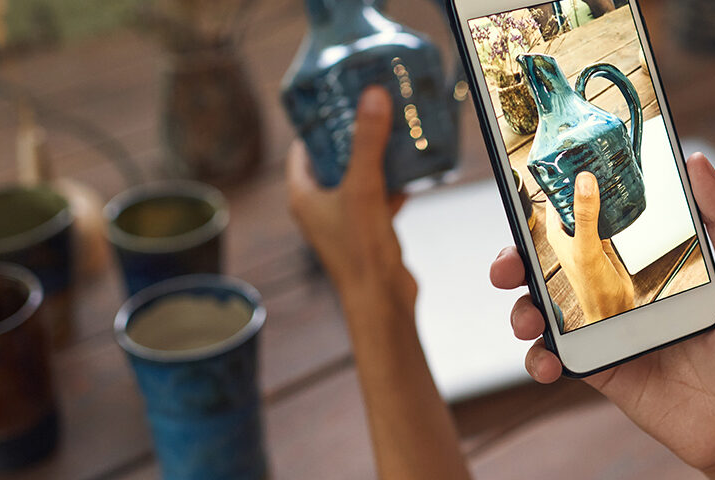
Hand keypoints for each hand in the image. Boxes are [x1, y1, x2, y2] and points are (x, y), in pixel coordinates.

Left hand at [287, 87, 415, 321]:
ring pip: (358, 179)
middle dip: (354, 137)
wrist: (383, 300)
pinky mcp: (366, 233)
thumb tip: (372, 94)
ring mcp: (343, 222)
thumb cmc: (362, 249)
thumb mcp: (364, 187)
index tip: (340, 100)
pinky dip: (392, 186)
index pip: (303, 148)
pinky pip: (377, 199)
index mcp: (303, 195)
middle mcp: (317, 207)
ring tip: (395, 135)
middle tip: (374, 111)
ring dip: (376, 159)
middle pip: (334, 161)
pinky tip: (412, 174)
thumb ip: (368, 141)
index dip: (319, 124)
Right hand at [490, 154, 714, 478]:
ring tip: (527, 318)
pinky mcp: (601, 367)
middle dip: (518, 258)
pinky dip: (539, 359)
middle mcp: (623, 290)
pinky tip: (547, 362)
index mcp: (652, 260)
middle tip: (508, 264)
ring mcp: (608, 330)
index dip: (563, 209)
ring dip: (522, 308)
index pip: (601, 224)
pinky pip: (557, 358)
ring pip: (545, 309)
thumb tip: (698, 164)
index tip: (536, 193)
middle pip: (556, 264)